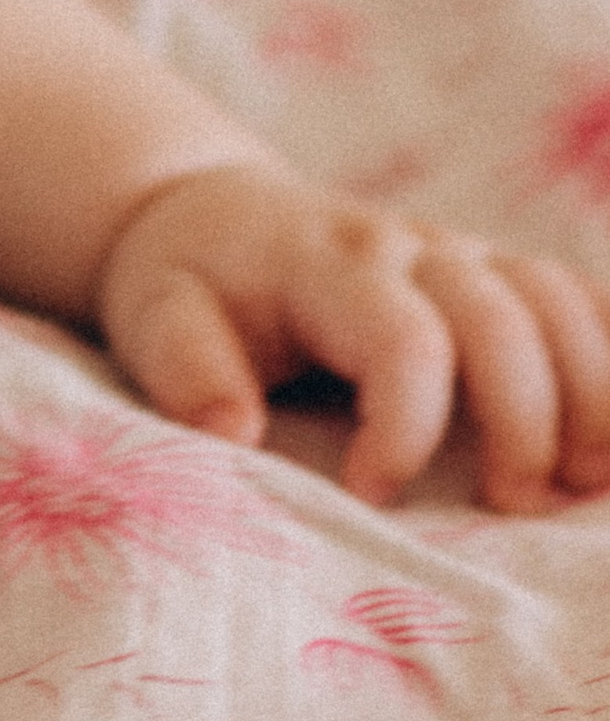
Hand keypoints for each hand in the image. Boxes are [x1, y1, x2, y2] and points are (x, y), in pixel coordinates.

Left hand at [93, 163, 609, 511]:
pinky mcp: (495, 270)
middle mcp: (412, 249)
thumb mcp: (157, 321)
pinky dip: (609, 354)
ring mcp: (464, 253)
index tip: (370, 496)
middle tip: (513, 506)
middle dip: (524, 419)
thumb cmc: (188, 283)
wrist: (217, 215)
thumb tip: (234, 435)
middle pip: (503, 319)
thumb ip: (188, 374)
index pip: (404, 338)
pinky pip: (577, 297)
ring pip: (559, 302)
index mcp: (328, 263)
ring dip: (593, 391)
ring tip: (588, 482)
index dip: (407, 426)